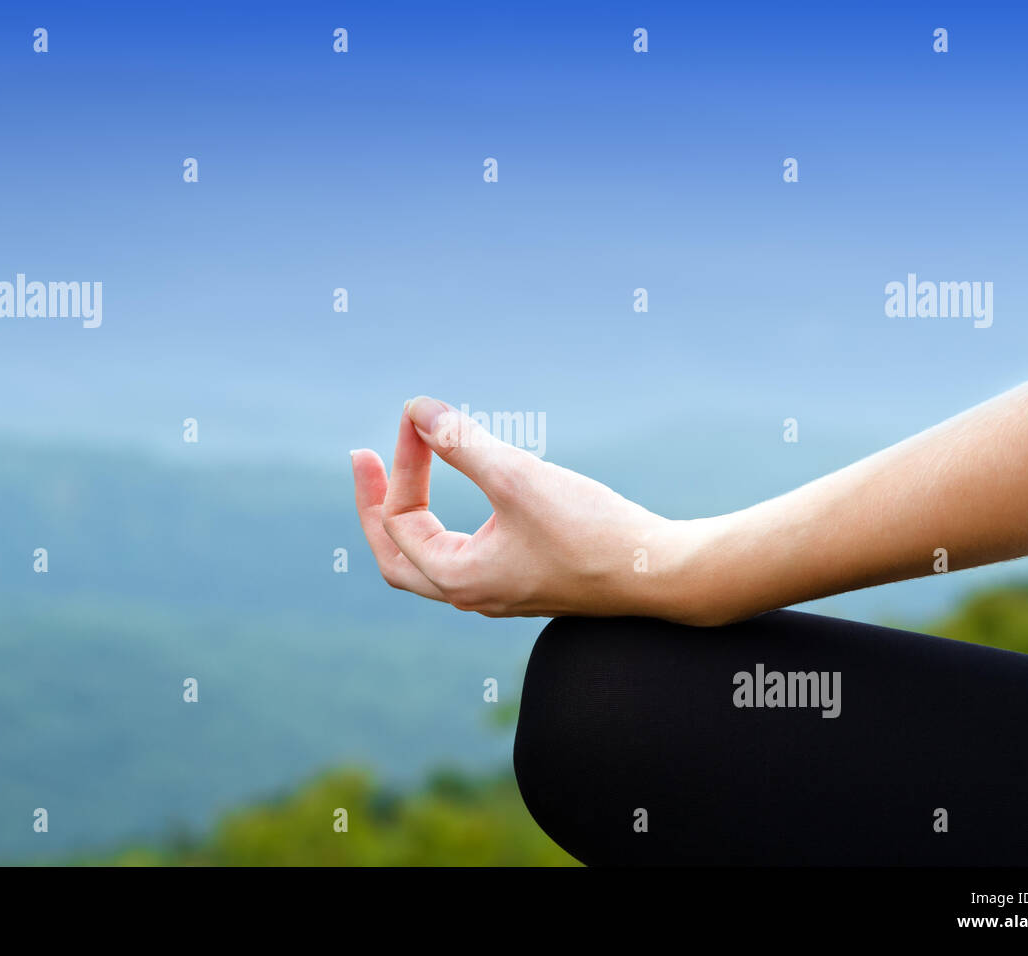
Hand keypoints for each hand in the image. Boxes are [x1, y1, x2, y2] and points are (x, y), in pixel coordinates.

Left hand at [351, 397, 689, 618]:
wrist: (662, 574)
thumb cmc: (593, 532)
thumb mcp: (518, 478)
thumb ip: (463, 442)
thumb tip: (417, 408)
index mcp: (458, 578)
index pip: (401, 518)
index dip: (403, 462)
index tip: (419, 416)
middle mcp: (472, 594)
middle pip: (396, 557)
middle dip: (376, 506)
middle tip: (366, 460)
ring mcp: (499, 592)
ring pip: (430, 562)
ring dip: (411, 517)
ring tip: (406, 475)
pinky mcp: (527, 582)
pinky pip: (465, 558)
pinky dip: (447, 525)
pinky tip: (465, 497)